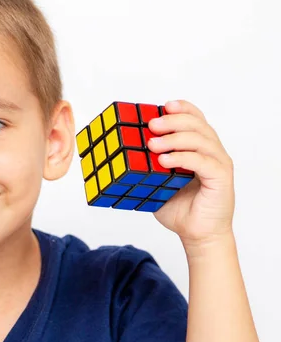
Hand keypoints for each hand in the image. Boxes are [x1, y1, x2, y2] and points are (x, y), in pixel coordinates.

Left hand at [146, 100, 234, 247]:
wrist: (197, 235)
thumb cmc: (179, 209)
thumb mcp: (156, 183)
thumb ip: (147, 167)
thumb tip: (120, 154)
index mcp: (199, 149)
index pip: (195, 120)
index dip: (182, 109)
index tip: (163, 105)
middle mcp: (212, 152)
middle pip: (198, 125)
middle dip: (173, 120)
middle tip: (151, 124)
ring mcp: (218, 164)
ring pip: (201, 140)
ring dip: (174, 138)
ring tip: (152, 143)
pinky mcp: (221, 179)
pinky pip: (203, 162)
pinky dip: (182, 158)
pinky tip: (164, 160)